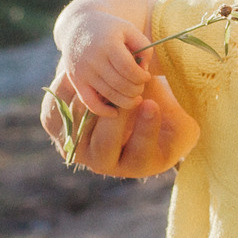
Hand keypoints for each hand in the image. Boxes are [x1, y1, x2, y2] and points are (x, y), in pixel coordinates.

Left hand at [39, 72, 200, 177]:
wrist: (123, 90)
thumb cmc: (160, 103)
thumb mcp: (178, 114)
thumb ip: (181, 117)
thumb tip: (182, 112)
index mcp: (139, 163)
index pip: (139, 154)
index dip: (145, 131)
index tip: (151, 105)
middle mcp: (105, 163)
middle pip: (103, 147)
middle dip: (115, 119)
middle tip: (125, 93)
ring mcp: (78, 149)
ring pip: (77, 131)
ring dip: (89, 105)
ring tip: (101, 79)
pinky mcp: (58, 129)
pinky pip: (54, 116)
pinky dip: (64, 95)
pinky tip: (77, 74)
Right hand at [58, 10, 153, 115]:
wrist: (77, 28)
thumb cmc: (110, 30)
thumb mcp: (129, 30)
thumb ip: (144, 47)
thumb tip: (144, 71)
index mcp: (108, 43)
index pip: (129, 69)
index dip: (142, 77)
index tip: (146, 76)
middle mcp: (94, 58)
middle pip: (121, 84)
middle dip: (136, 90)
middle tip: (140, 87)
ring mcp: (83, 71)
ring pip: (109, 95)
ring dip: (126, 102)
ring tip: (134, 98)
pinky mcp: (76, 82)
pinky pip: (90, 103)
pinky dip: (104, 112)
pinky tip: (115, 112)